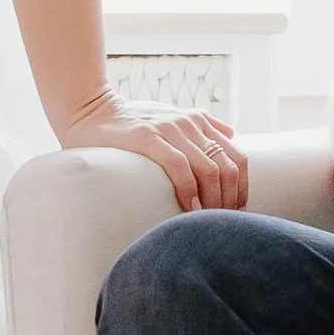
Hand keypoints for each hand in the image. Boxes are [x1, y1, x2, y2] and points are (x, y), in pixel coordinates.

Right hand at [60, 93, 248, 208]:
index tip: (237, 210)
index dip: (243, 187)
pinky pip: (179, 166)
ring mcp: (170, 129)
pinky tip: (188, 208)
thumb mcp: (172, 116)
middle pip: (228, 167)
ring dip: (213, 200)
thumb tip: (232, 133)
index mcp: (198, 121)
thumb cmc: (132, 122)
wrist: (91, 112)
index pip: (238, 156)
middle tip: (223, 222)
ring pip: (209, 169)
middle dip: (230, 199)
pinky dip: (189, 191)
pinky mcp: (148, 137)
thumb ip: (201, 124)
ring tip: (207, 222)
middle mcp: (189, 123)